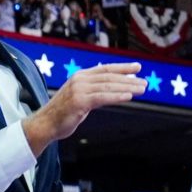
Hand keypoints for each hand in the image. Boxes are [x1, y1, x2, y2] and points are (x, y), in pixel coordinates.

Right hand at [22, 62, 146, 156]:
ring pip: (108, 86)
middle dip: (129, 79)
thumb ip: (93, 90)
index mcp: (80, 76)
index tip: (138, 67)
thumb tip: (111, 88)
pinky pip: (103, 97)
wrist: (45, 124)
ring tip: (142, 89)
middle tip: (145, 82)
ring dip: (128, 87)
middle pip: (110, 76)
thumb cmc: (63, 112)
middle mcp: (80, 79)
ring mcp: (79, 89)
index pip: (105, 68)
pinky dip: (117, 96)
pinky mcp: (79, 101)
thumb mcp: (79, 96)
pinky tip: (129, 96)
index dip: (123, 67)